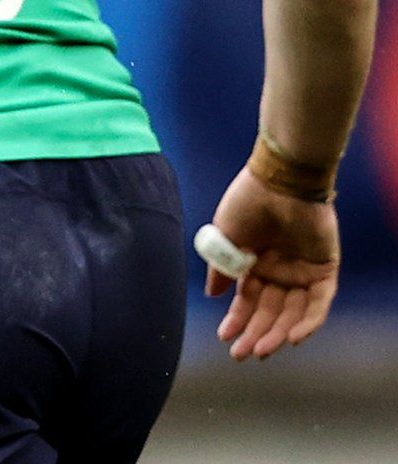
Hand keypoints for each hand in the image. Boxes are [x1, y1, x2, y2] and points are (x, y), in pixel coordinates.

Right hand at [206, 167, 340, 360]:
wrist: (279, 181)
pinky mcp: (324, 270)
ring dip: (278, 333)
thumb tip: (213, 295)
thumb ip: (221, 269)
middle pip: (270, 311)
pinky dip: (308, 322)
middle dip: (256, 334)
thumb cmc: (247, 203)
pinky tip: (292, 338)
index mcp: (255, 263)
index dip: (237, 320)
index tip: (225, 339)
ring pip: (293, 313)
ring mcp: (303, 272)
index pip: (247, 300)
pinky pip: (318, 303)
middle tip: (241, 355)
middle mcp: (280, 271)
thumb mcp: (225, 238)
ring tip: (262, 351)